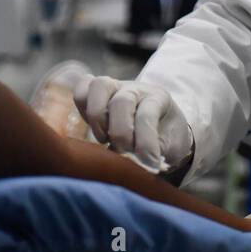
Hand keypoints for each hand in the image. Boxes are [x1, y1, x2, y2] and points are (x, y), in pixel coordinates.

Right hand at [72, 76, 194, 173]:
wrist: (164, 129)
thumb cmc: (165, 140)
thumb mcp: (168, 148)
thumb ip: (152, 153)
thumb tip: (134, 164)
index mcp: (158, 98)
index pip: (147, 115)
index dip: (145, 142)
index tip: (148, 163)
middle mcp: (135, 89)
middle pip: (121, 101)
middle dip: (120, 133)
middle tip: (124, 152)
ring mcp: (115, 87)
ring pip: (99, 86)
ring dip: (98, 118)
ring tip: (105, 140)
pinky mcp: (97, 93)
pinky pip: (82, 91)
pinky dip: (83, 109)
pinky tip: (96, 129)